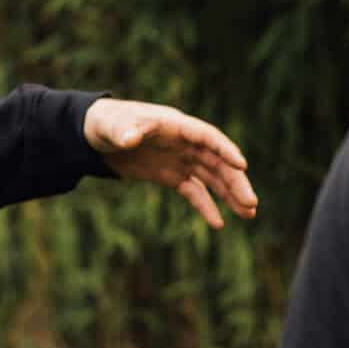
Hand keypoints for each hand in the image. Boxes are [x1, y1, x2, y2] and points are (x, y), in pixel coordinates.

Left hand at [82, 97, 257, 227]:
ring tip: (249, 214)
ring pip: (212, 178)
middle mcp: (184, 143)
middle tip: (251, 203)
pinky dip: (206, 206)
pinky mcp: (172, 176)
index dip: (225, 150)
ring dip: (230, 195)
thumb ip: (123, 132)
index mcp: (176, 126)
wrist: (96, 136)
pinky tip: (219, 224)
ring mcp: (180, 160)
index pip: (207, 137)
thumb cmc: (107, 123)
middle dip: (235, 182)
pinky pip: (194, 191)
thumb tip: (129, 139)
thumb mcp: (113, 127)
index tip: (242, 165)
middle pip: (217, 162)